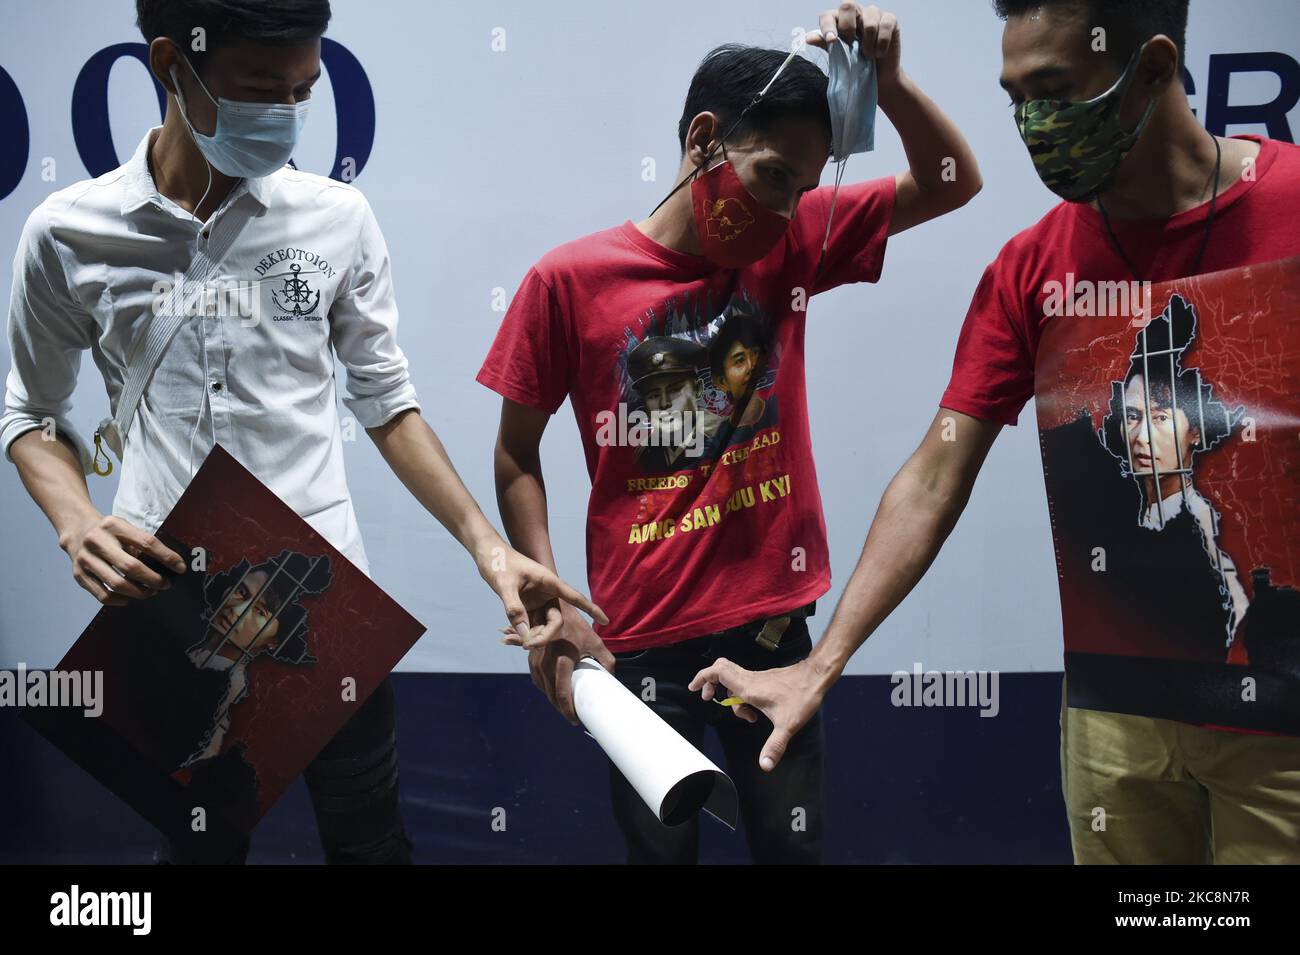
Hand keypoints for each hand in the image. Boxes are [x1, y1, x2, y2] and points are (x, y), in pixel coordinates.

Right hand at [60, 514, 186, 605]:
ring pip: (117, 583)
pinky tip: (129, 598)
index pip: (147, 543)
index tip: (180, 568)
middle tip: (165, 584)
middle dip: (153, 579)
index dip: (167, 557)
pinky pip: (102, 595)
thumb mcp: (125, 528)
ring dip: (139, 592)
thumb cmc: (110, 532)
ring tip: (151, 592)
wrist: (77, 529)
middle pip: (131, 567)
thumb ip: (142, 543)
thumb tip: (170, 564)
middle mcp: (97, 541)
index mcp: (114, 526)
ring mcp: (85, 559)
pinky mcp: (78, 574)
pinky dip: (120, 600)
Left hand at [476, 541, 607, 645]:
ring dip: (532, 636)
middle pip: (556, 620)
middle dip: (545, 635)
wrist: (486, 552)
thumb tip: (525, 636)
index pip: (575, 597)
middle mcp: (546, 592)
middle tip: (526, 645)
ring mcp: (537, 600)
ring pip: (543, 625)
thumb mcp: (504, 585)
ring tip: (511, 641)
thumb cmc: (498, 561)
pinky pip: (530, 624)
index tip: (606, 621)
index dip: (591, 609)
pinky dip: (522, 633)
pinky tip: (509, 638)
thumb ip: (514, 609)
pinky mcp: (526, 605)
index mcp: (549, 582)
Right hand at [503, 606, 615, 724]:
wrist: (554, 608)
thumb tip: (611, 680)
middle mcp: (546, 662)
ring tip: (564, 707)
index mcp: (562, 660)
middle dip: (561, 709)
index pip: (562, 693)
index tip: (576, 719)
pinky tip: (554, 693)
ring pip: (543, 689)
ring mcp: (536, 660)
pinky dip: (545, 689)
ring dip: (552, 700)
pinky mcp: (531, 658)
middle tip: (572, 717)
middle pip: (551, 695)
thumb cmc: (576, 626)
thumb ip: (606, 661)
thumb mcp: (595, 641)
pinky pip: (537, 680)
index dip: (568, 710)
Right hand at [689, 656, 832, 771]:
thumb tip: (764, 765)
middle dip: (710, 684)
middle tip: (709, 698)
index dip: (702, 677)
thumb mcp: (787, 725)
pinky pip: (744, 682)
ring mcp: (757, 677)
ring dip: (729, 694)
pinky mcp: (765, 679)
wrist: (817, 676)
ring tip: (746, 715)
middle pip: (720, 670)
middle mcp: (750, 679)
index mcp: (749, 688)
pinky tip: (756, 710)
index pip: (717, 672)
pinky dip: (741, 694)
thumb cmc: (802, 696)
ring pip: (732, 678)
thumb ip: (774, 746)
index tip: (694, 688)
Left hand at [807, 3, 901, 86]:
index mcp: (839, 21)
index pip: (828, 15)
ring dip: (867, 43)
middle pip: (847, 5)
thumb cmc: (857, 66)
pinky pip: (885, 26)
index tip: (831, 41)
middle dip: (848, 27)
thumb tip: (808, 38)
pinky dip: (881, 44)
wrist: (878, 78)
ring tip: (867, 56)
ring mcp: (874, 14)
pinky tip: (879, 54)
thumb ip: (826, 45)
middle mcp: (856, 13)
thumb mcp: (839, 58)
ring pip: (869, 19)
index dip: (828, 26)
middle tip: (852, 45)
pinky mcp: (890, 20)